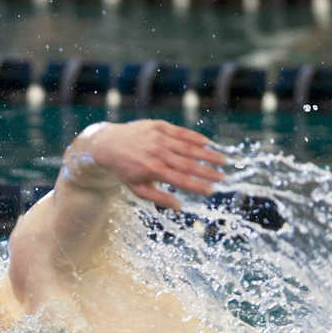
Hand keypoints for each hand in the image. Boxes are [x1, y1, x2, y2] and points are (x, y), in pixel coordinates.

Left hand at [69, 120, 226, 209]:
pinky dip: (195, 138)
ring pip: (188, 147)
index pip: (182, 180)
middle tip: (224, 177)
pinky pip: (180, 132)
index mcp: (153, 170)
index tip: (212, 191)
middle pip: (189, 164)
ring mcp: (159, 138)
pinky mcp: (158, 126)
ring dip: (207, 154)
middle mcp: (157, 153)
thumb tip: (179, 206)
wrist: (107, 144)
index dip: (198, 186)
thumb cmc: (124, 170)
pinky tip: (208, 143)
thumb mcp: (137, 188)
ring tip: (222, 160)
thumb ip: (158, 197)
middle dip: (208, 171)